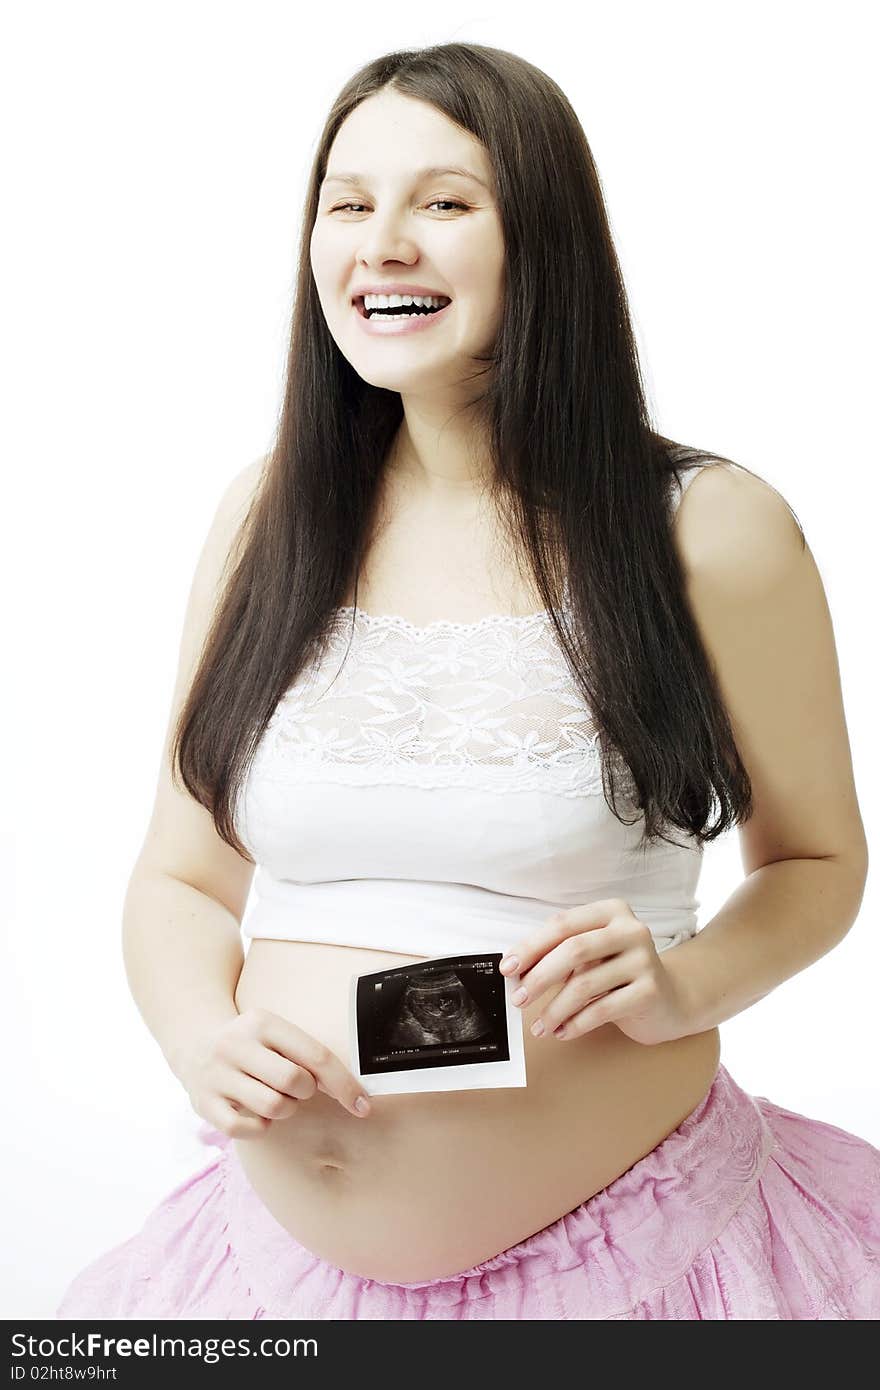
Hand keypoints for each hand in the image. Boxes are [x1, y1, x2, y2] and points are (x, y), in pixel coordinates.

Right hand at [177, 1008, 371, 1138]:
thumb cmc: (253, 1044)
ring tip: (273, 1096)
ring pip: (273, 1107)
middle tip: (294, 1087)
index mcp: (262, 1022)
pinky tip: (256, 1112)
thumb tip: (353, 1091)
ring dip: (284, 1109)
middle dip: (305, 1092)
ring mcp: (217, 1075)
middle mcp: (236, 1044)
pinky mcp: (204, 1105)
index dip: (345, 1084)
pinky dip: (261, 1127)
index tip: (363, 1105)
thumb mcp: (275, 1033)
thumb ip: (307, 1055)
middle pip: (295, 1082)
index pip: (315, 1055)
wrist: (194, 1042)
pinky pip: (247, 1130)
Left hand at [499, 899, 692, 1046]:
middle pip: (573, 950)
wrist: (672, 999)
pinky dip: (576, 1023)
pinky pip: (602, 1010)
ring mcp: (644, 960)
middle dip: (539, 977)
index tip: (508, 968)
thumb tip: (517, 972)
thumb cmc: (620, 974)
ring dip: (554, 1009)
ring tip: (540, 1026)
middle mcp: (631, 930)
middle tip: (518, 998)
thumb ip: (560, 955)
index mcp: (611, 912)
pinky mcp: (650, 991)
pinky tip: (563, 1031)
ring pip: (585, 984)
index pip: (563, 925)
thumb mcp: (592, 955)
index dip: (531, 946)